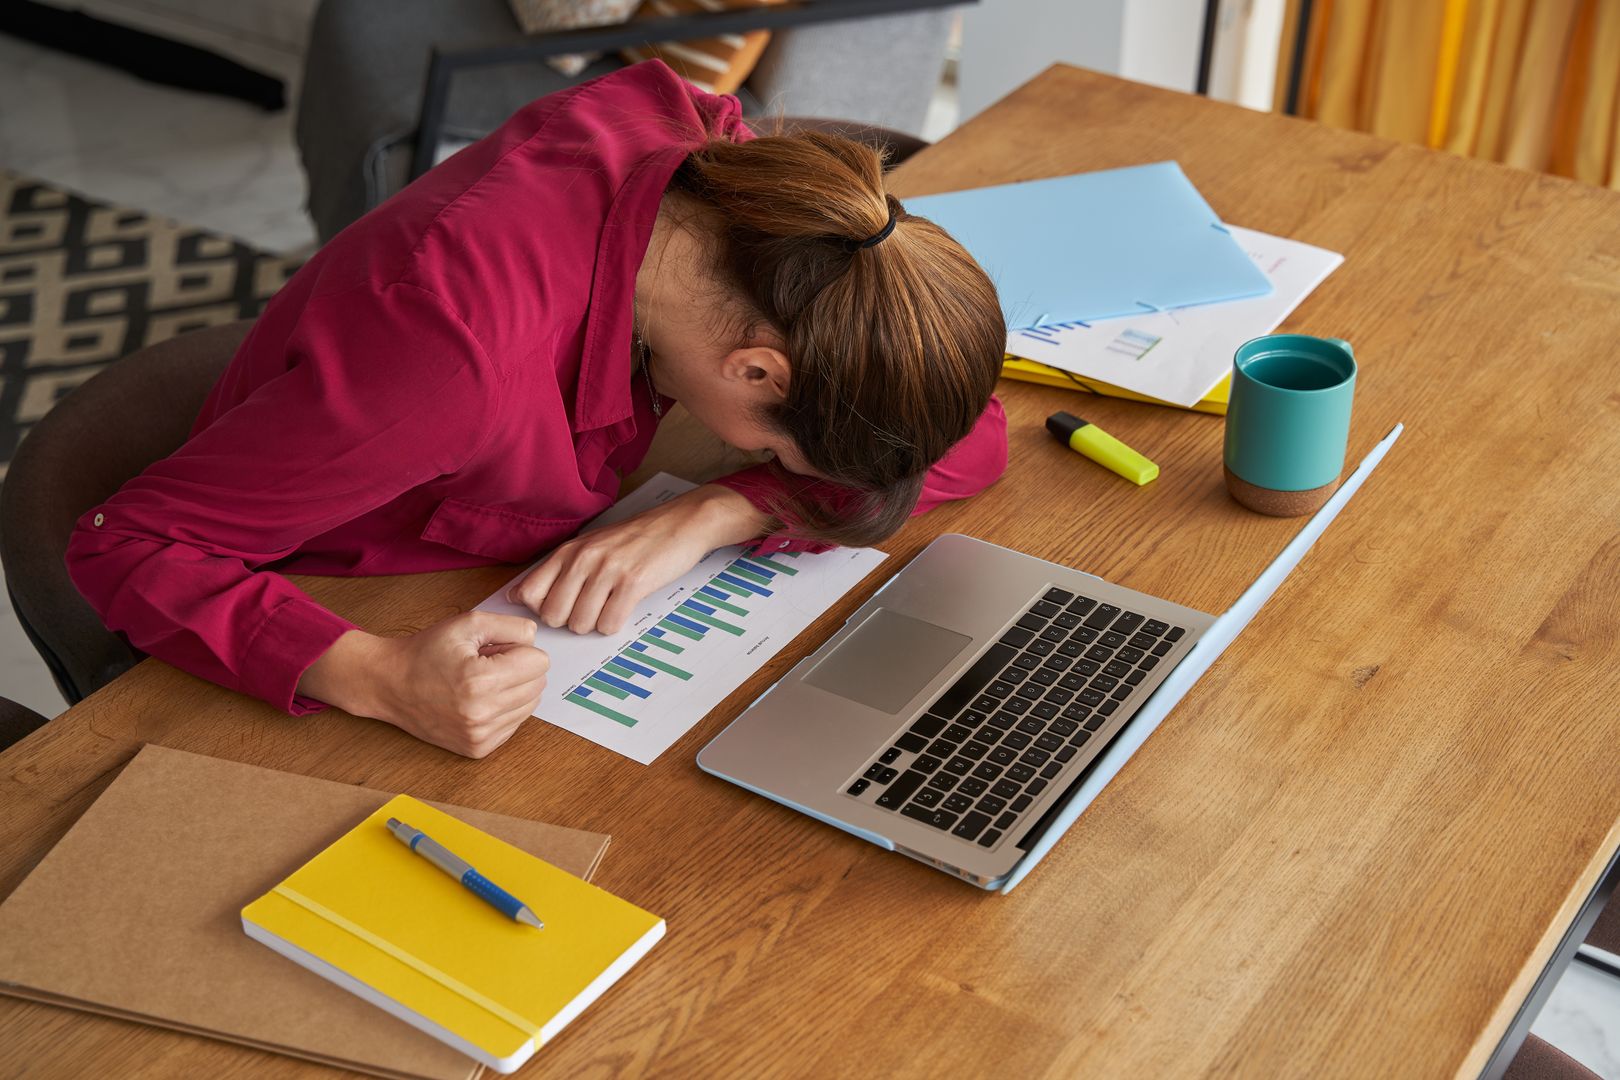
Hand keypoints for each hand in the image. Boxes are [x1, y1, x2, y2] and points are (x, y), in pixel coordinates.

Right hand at [301, 613, 549, 757]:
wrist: (390, 684)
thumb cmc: (427, 652)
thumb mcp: (468, 623)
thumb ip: (512, 626)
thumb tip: (536, 640)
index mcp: (480, 680)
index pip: (540, 663)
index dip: (520, 650)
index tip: (495, 650)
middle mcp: (482, 713)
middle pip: (539, 685)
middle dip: (520, 669)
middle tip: (486, 664)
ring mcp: (480, 736)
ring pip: (530, 706)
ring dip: (513, 690)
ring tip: (480, 682)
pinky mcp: (478, 749)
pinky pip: (514, 724)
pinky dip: (503, 710)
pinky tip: (477, 701)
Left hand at [507, 483, 768, 634]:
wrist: (681, 523)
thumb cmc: (636, 539)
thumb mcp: (591, 545)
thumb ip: (557, 570)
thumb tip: (517, 596)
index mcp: (569, 550)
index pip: (529, 593)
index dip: (540, 610)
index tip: (558, 610)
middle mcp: (584, 558)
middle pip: (553, 616)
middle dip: (569, 622)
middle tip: (590, 609)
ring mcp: (608, 570)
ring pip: (580, 623)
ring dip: (595, 624)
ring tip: (610, 606)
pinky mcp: (633, 583)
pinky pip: (609, 624)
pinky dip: (615, 625)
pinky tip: (624, 608)